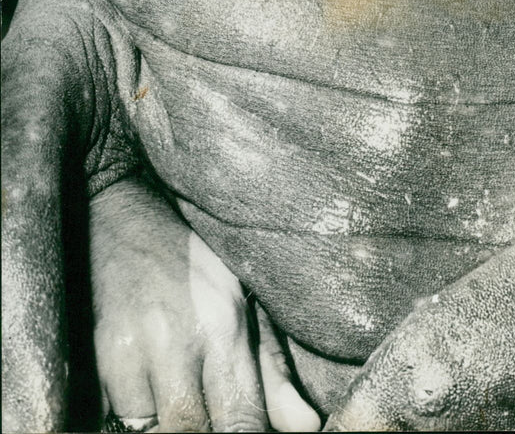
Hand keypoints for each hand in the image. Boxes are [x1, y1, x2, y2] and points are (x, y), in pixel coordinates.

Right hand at [90, 177, 320, 431]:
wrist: (121, 218)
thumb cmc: (193, 261)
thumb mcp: (244, 300)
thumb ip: (273, 369)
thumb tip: (307, 425)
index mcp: (222, 326)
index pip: (239, 421)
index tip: (247, 429)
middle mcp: (174, 342)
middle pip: (188, 432)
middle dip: (202, 432)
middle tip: (211, 413)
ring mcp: (126, 353)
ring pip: (145, 427)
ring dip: (163, 422)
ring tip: (180, 389)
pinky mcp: (91, 361)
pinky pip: (111, 413)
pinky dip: (131, 411)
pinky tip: (147, 385)